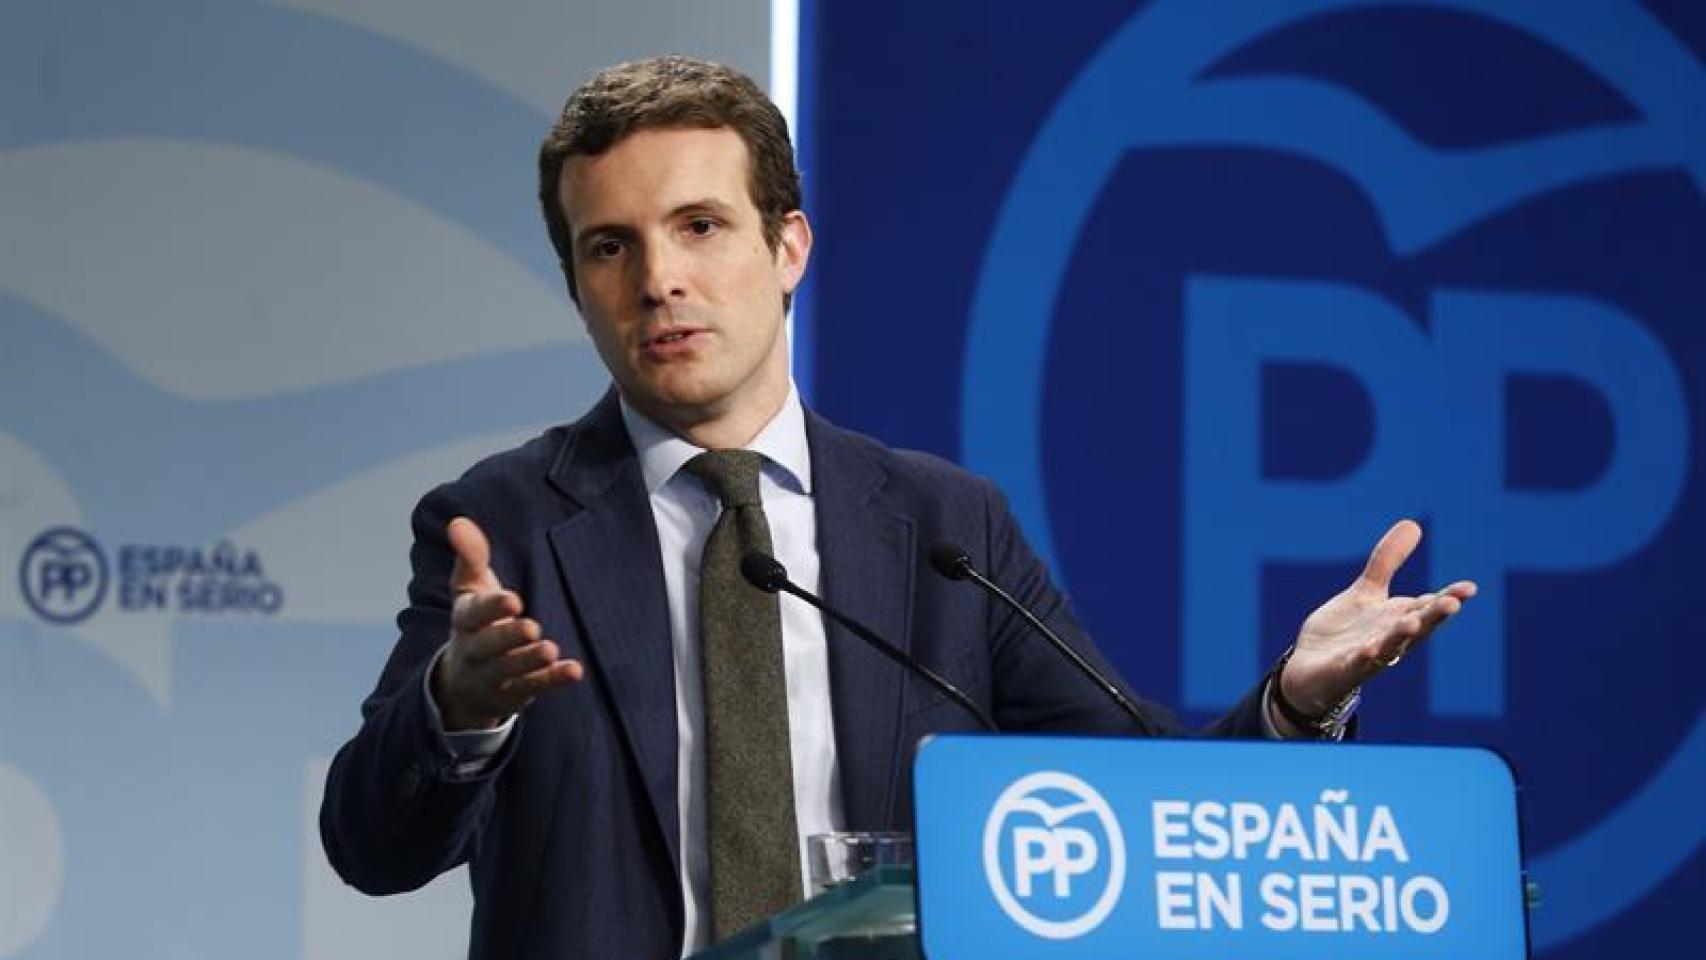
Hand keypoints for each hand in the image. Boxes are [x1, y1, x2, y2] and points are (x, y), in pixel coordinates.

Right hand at [432, 517, 582, 729]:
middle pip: (488, 646)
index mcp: (465, 620)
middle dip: (507, 637)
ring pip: (509, 671)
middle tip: (532, 627)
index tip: (514, 599)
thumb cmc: (475, 622)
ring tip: (550, 649)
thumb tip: (458, 522)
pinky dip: (552, 680)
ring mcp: (493, 675)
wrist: (464, 682)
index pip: (474, 614)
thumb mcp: (469, 589)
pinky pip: (533, 688)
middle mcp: (475, 650)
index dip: (492, 608)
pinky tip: (574, 670)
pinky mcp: (514, 693)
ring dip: (529, 661)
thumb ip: (470, 556)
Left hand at [1278, 519, 1476, 720]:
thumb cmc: (1347, 633)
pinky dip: (1364, 657)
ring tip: (1413, 622)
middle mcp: (1390, 638)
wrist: (1312, 672)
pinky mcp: (1344, 669)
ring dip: (1402, 635)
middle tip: (1453, 603)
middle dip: (1434, 615)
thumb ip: (1387, 561)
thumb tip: (1414, 523)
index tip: (1470, 588)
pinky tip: (1368, 649)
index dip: (1449, 597)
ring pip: (1391, 645)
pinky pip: (1356, 664)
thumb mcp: (1367, 592)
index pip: (1428, 606)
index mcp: (1399, 619)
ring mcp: (1369, 656)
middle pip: (1418, 626)